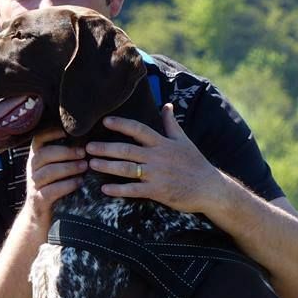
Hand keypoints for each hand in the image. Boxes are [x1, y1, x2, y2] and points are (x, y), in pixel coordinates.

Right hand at [24, 127, 87, 222]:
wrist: (40, 218)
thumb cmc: (54, 188)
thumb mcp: (56, 170)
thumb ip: (65, 156)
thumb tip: (87, 139)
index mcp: (37, 158)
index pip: (39, 139)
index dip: (51, 132)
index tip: (68, 131)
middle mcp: (32, 170)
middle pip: (44, 155)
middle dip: (65, 152)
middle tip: (83, 152)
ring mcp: (34, 185)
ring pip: (47, 172)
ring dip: (68, 168)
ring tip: (84, 167)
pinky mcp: (39, 201)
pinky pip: (50, 191)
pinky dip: (66, 185)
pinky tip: (79, 183)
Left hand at [85, 103, 223, 212]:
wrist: (210, 188)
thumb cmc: (196, 163)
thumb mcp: (185, 140)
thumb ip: (171, 124)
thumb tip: (167, 105)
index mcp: (163, 143)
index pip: (138, 129)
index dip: (122, 124)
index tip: (105, 121)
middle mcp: (157, 157)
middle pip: (127, 150)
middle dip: (106, 148)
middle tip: (88, 147)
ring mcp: (157, 174)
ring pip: (127, 169)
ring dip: (107, 166)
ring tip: (91, 164)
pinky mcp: (157, 191)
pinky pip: (134, 190)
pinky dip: (119, 190)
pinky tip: (104, 190)